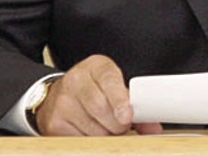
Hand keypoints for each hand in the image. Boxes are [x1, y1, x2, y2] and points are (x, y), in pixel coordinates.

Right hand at [35, 54, 162, 135]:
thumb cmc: (94, 90)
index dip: (119, 100)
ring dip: (106, 135)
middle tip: (123, 126)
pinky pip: (80, 141)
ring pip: (93, 129)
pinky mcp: (54, 123)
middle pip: (100, 108)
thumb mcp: (113, 87)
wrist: (59, 94)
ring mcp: (62, 102)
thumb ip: (133, 105)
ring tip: (106, 127)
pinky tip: (91, 131)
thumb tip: (153, 128)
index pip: (109, 81)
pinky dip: (91, 142)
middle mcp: (75, 80)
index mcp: (95, 67)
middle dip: (117, 124)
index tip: (127, 116)